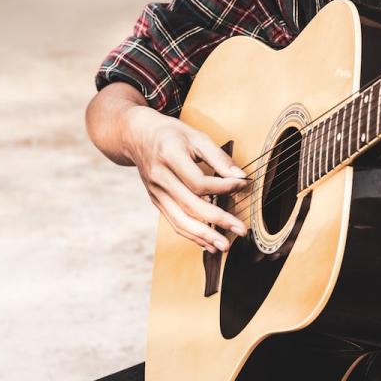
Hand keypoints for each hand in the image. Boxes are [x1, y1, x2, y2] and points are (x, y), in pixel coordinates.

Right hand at [121, 106, 247, 251]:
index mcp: (169, 155)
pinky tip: (208, 244)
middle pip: (190, 205)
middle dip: (218, 220)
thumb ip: (218, 157)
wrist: (137, 136)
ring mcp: (155, 192)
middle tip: (241, 229)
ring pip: (180, 220)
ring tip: (224, 246)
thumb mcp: (196, 136)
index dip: (223, 187)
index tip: (243, 185)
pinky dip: (192, 235)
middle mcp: (159, 177)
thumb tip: (240, 178)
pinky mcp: (156, 201)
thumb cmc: (171, 134)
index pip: (198, 181)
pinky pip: (174, 222)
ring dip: (203, 235)